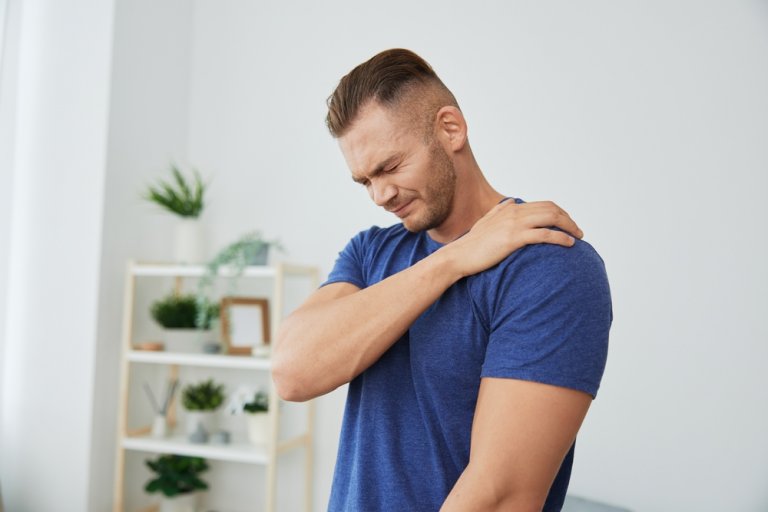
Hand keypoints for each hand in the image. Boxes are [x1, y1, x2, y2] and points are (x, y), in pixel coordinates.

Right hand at [445, 200, 582, 277]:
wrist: (459, 256)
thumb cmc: (471, 244)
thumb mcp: (485, 222)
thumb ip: (499, 210)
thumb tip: (512, 201)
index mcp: (510, 209)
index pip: (543, 205)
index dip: (560, 213)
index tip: (568, 224)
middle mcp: (514, 212)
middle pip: (551, 209)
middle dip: (568, 219)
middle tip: (578, 231)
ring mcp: (514, 224)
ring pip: (551, 218)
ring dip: (568, 226)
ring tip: (578, 237)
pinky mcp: (514, 238)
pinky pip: (544, 234)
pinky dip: (560, 237)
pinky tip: (569, 243)